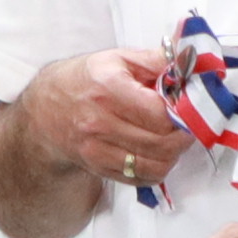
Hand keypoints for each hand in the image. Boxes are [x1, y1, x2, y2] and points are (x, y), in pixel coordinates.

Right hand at [25, 46, 199, 197]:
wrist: (45, 110)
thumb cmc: (86, 80)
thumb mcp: (118, 59)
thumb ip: (157, 60)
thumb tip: (191, 61)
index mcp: (108, 88)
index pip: (160, 113)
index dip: (183, 112)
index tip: (189, 106)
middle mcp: (100, 122)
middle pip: (161, 142)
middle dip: (183, 135)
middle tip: (188, 124)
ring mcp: (97, 149)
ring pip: (155, 165)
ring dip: (174, 154)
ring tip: (173, 138)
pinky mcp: (99, 167)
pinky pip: (141, 178)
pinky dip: (157, 169)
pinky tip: (157, 152)